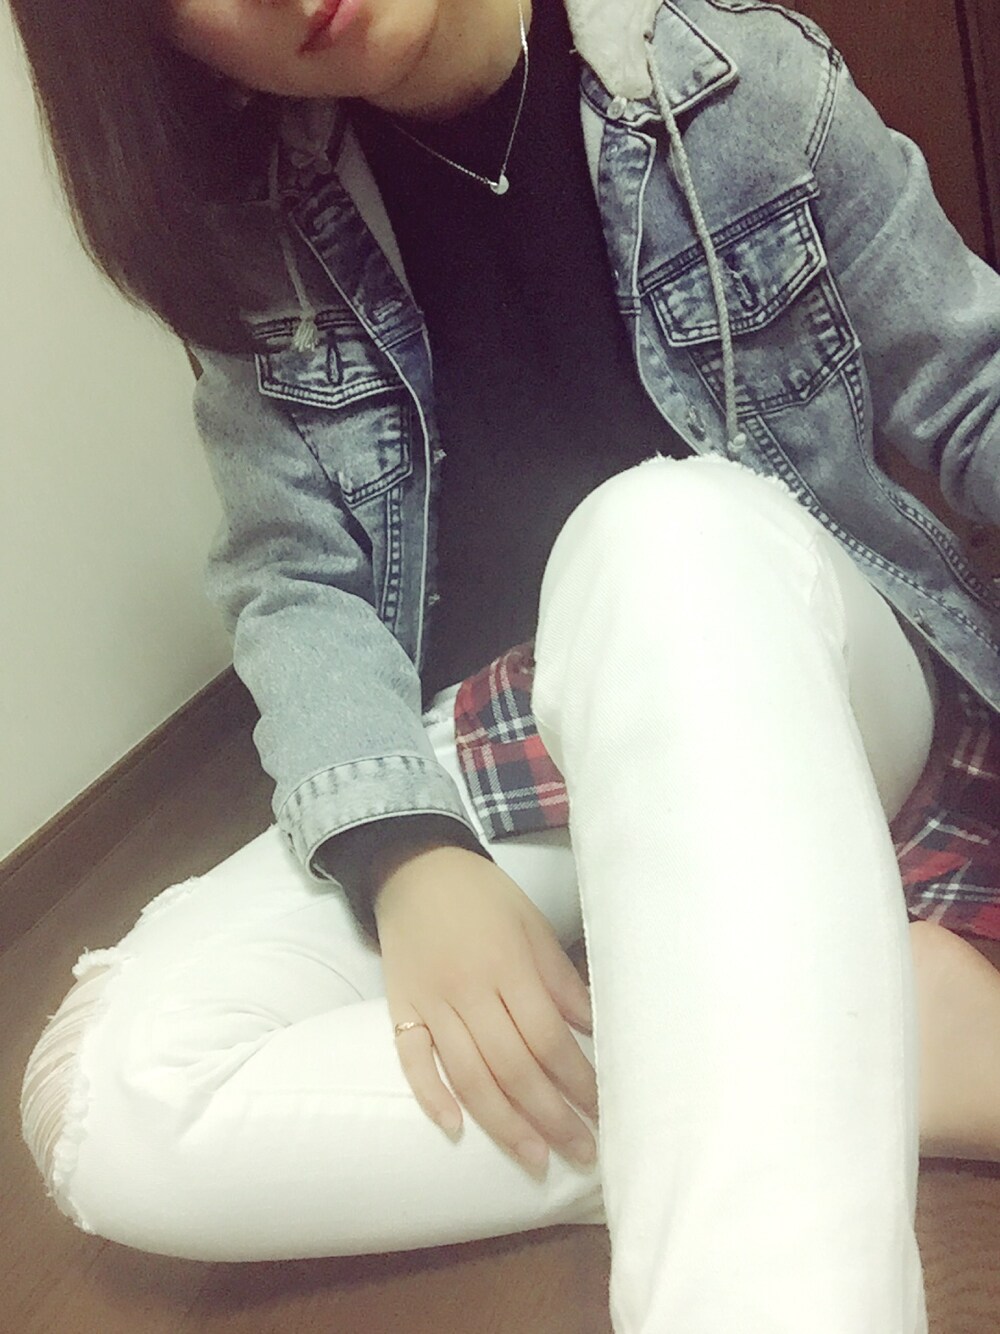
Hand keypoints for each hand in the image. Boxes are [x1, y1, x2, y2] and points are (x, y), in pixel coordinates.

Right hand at [373, 845, 597, 1175]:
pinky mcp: (400, 1008)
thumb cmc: (483, 897)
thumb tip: (595, 1029)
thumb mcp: (532, 924)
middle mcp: (468, 989)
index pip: (547, 1037)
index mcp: (507, 965)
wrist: (414, 869)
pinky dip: (430, 1096)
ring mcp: (430, 1002)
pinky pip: (412, 1059)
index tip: (603, 1112)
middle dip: (551, 1116)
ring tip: (535, 1160)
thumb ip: (561, 979)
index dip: (577, 1080)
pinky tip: (456, 1129)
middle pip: (513, 1066)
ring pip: (468, 1075)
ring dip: (504, 1124)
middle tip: (581, 1152)